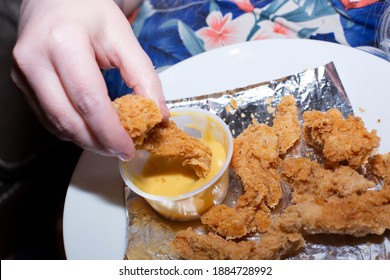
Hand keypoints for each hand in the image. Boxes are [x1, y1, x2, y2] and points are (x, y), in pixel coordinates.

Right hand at [12, 0, 168, 159]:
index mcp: (63, 43)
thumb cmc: (88, 12)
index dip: (110, 131)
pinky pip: (49, 118)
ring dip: (87, 140)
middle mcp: (35, 60)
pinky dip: (73, 130)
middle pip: (69, 119)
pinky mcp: (21, 83)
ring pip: (57, 124)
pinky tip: (91, 130)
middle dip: (99, 143)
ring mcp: (23, 74)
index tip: (128, 148)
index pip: (89, 100)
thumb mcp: (123, 37)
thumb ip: (144, 76)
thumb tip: (159, 115)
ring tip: (110, 142)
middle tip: (121, 150)